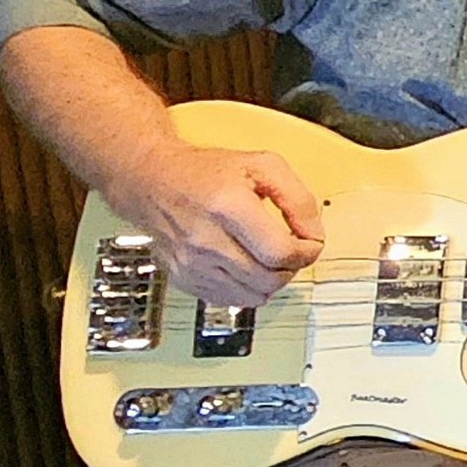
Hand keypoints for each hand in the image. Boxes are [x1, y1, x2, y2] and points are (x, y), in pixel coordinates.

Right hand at [106, 143, 324, 310]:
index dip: (306, 252)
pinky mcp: (184, 278)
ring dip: (271, 281)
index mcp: (227, 206)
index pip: (280, 252)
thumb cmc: (205, 172)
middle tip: (291, 250)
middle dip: (291, 268)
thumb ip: (297, 198)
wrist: (153, 181)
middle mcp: (206, 239)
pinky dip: (247, 290)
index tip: (309, 243)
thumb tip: (314, 233)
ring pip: (253, 296)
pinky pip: (230, 301)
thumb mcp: (262, 166)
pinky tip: (247, 268)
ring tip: (269, 258)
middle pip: (269, 279)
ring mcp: (192, 263)